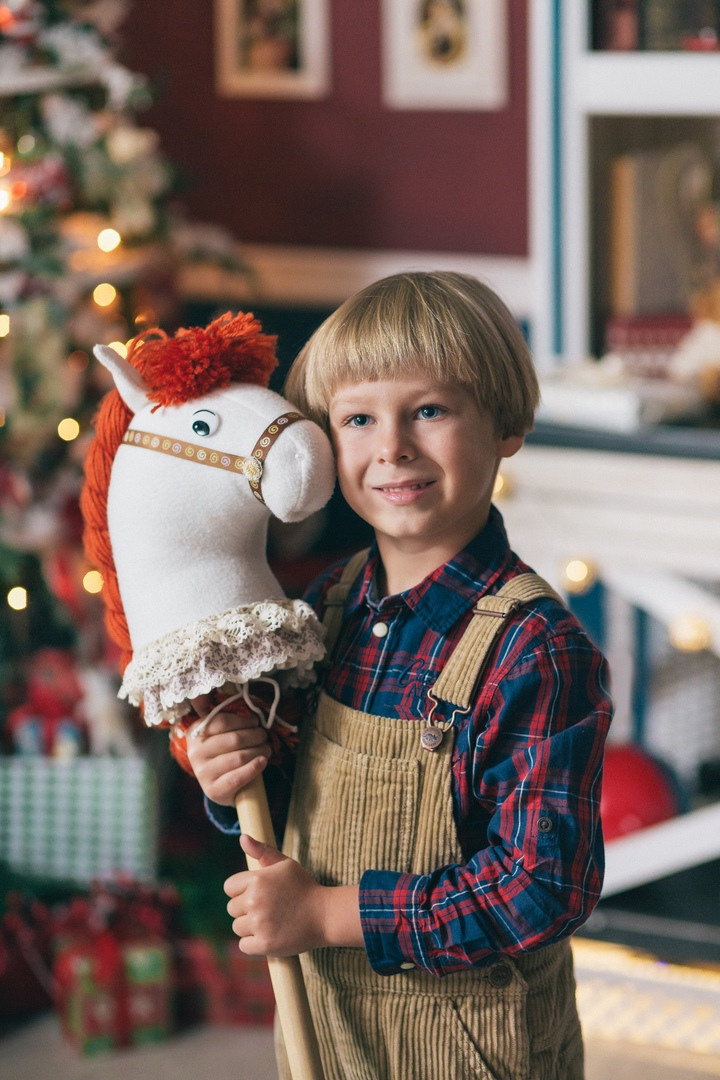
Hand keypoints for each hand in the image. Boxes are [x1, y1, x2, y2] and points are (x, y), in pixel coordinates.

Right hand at [185, 699, 270, 805]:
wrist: (219, 785)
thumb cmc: (224, 753)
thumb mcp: (221, 734)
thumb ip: (232, 724)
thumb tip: (254, 716)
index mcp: (196, 733)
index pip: (222, 721)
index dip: (243, 721)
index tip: (255, 722)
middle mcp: (195, 752)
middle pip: (234, 739)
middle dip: (255, 735)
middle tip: (264, 736)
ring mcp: (202, 772)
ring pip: (239, 757)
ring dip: (259, 750)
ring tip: (266, 749)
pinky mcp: (212, 790)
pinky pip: (237, 777)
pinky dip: (254, 768)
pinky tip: (263, 761)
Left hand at [225, 835, 362, 955]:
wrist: (325, 915)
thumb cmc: (304, 887)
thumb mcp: (285, 865)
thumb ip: (262, 851)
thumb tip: (243, 837)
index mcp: (257, 879)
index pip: (229, 887)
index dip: (241, 890)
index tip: (257, 894)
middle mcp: (255, 901)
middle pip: (232, 908)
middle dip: (246, 909)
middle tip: (267, 908)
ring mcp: (259, 924)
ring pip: (237, 927)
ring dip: (250, 927)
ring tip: (270, 922)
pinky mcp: (264, 944)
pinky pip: (244, 945)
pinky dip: (254, 943)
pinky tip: (269, 935)